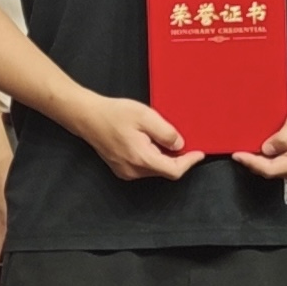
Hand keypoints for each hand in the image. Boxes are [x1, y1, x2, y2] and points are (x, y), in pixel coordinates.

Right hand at [71, 93, 198, 181]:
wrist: (87, 116)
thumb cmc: (113, 114)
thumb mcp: (145, 116)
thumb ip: (166, 132)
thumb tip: (180, 145)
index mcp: (141, 158)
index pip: (174, 170)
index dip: (189, 163)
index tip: (199, 153)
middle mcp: (133, 170)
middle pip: (165, 170)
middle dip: (176, 157)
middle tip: (178, 138)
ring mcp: (126, 172)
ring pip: (154, 169)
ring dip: (163, 157)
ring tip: (156, 136)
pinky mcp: (121, 169)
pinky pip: (144, 167)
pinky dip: (151, 157)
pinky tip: (146, 141)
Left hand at [235, 96, 286, 181]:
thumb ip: (284, 137)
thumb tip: (267, 150)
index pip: (271, 169)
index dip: (252, 163)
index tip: (238, 154)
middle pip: (269, 171)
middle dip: (252, 162)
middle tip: (238, 149)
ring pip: (270, 170)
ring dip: (257, 161)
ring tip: (246, 148)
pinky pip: (275, 165)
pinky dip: (263, 159)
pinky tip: (257, 149)